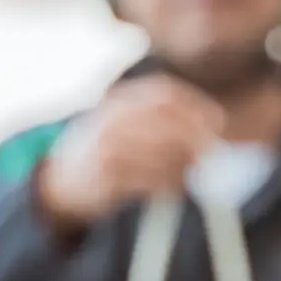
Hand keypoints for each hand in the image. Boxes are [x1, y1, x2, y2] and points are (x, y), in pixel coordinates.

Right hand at [33, 75, 223, 230]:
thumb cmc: (109, 149)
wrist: (62, 178)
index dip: (194, 105)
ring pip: (158, 152)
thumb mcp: (129, 122)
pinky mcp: (105, 178)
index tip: (218, 120)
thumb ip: (164, 119)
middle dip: (194, 136)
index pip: (163, 94)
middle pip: (164, 122)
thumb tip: (218, 123)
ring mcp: (106, 149)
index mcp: (119, 102)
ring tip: (196, 169)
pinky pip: (147, 180)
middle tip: (212, 151)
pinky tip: (180, 186)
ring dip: (184, 162)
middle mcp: (111, 121)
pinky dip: (170, 183)